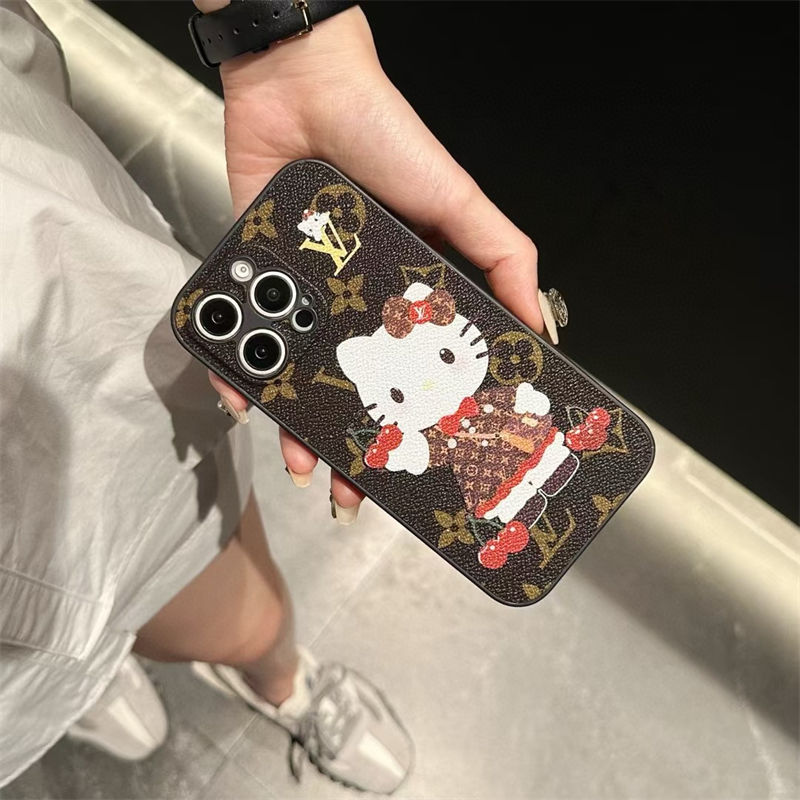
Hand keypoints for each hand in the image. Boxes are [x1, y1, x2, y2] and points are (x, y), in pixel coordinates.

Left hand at [206, 5, 542, 520]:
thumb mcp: (461, 203)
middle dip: (355, 444)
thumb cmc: (389, 140)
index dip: (423, 419)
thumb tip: (541, 329)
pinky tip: (244, 402)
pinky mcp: (260, 283)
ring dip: (298, 425)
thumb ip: (504, 261)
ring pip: (300, 379)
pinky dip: (240, 372)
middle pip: (356, 391)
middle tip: (353, 489)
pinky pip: (246, 339)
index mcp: (408, 299)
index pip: (418, 373)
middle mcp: (358, 308)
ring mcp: (306, 300)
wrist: (303, 89)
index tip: (427, 460)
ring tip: (300, 461)